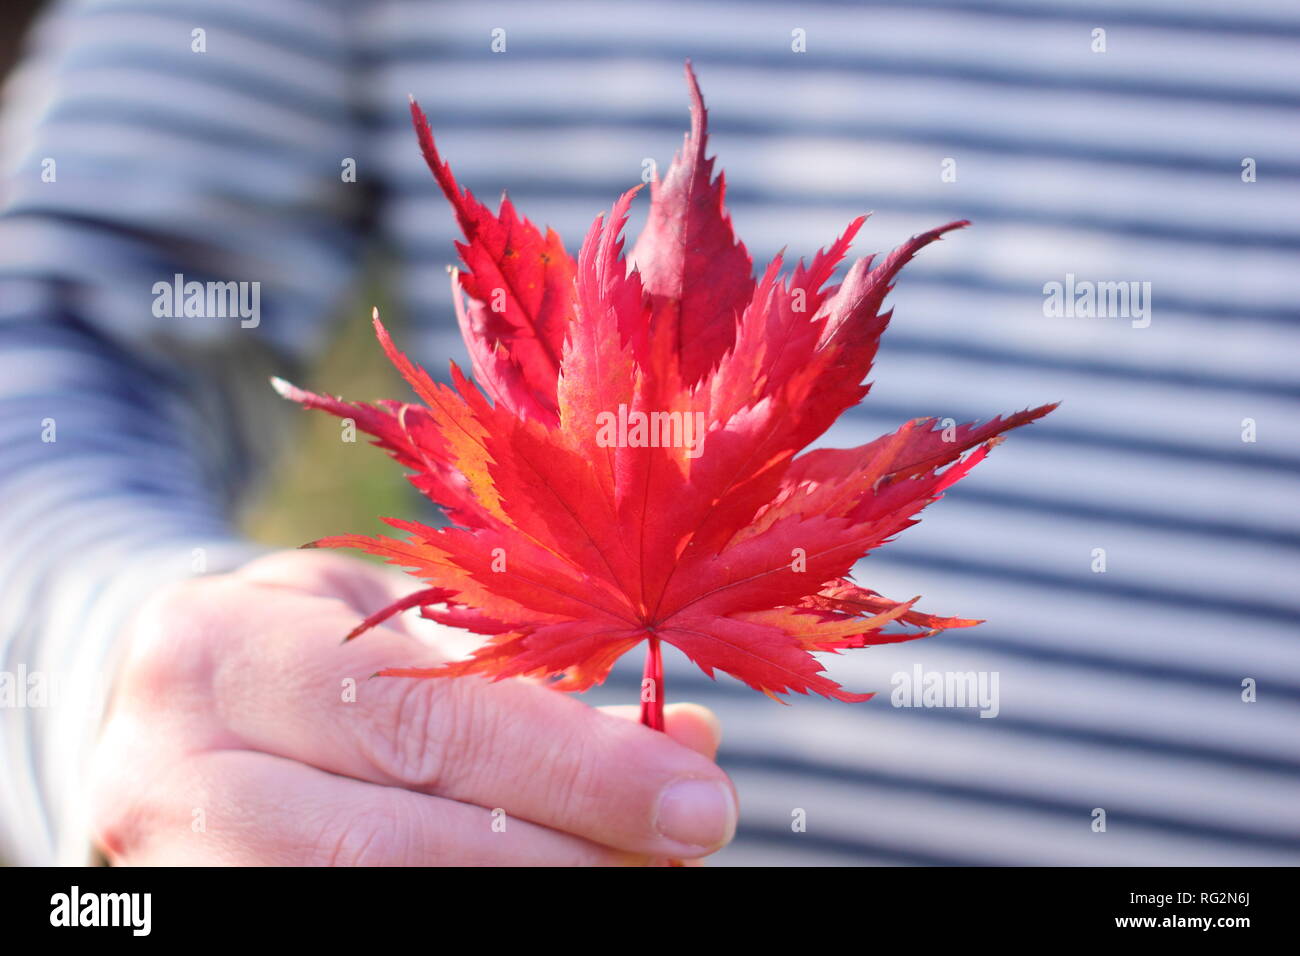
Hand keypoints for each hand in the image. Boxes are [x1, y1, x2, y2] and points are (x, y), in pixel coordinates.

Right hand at [89, 550, 736, 864]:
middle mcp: (165, 768)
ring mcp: (167, 870)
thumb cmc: (311, 651)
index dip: (571, 768)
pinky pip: (353, 927)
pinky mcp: (191, 919)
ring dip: (530, 894)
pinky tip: (554, 883)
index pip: (421, 718)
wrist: (172, 714)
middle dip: (562, 855)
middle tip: (681, 848)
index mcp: (218, 649)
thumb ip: (527, 677)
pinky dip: (462, 913)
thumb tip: (689, 743)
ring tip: (625, 871)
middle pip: (392, 845)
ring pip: (374, 901)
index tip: (696, 799)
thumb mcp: (397, 625)